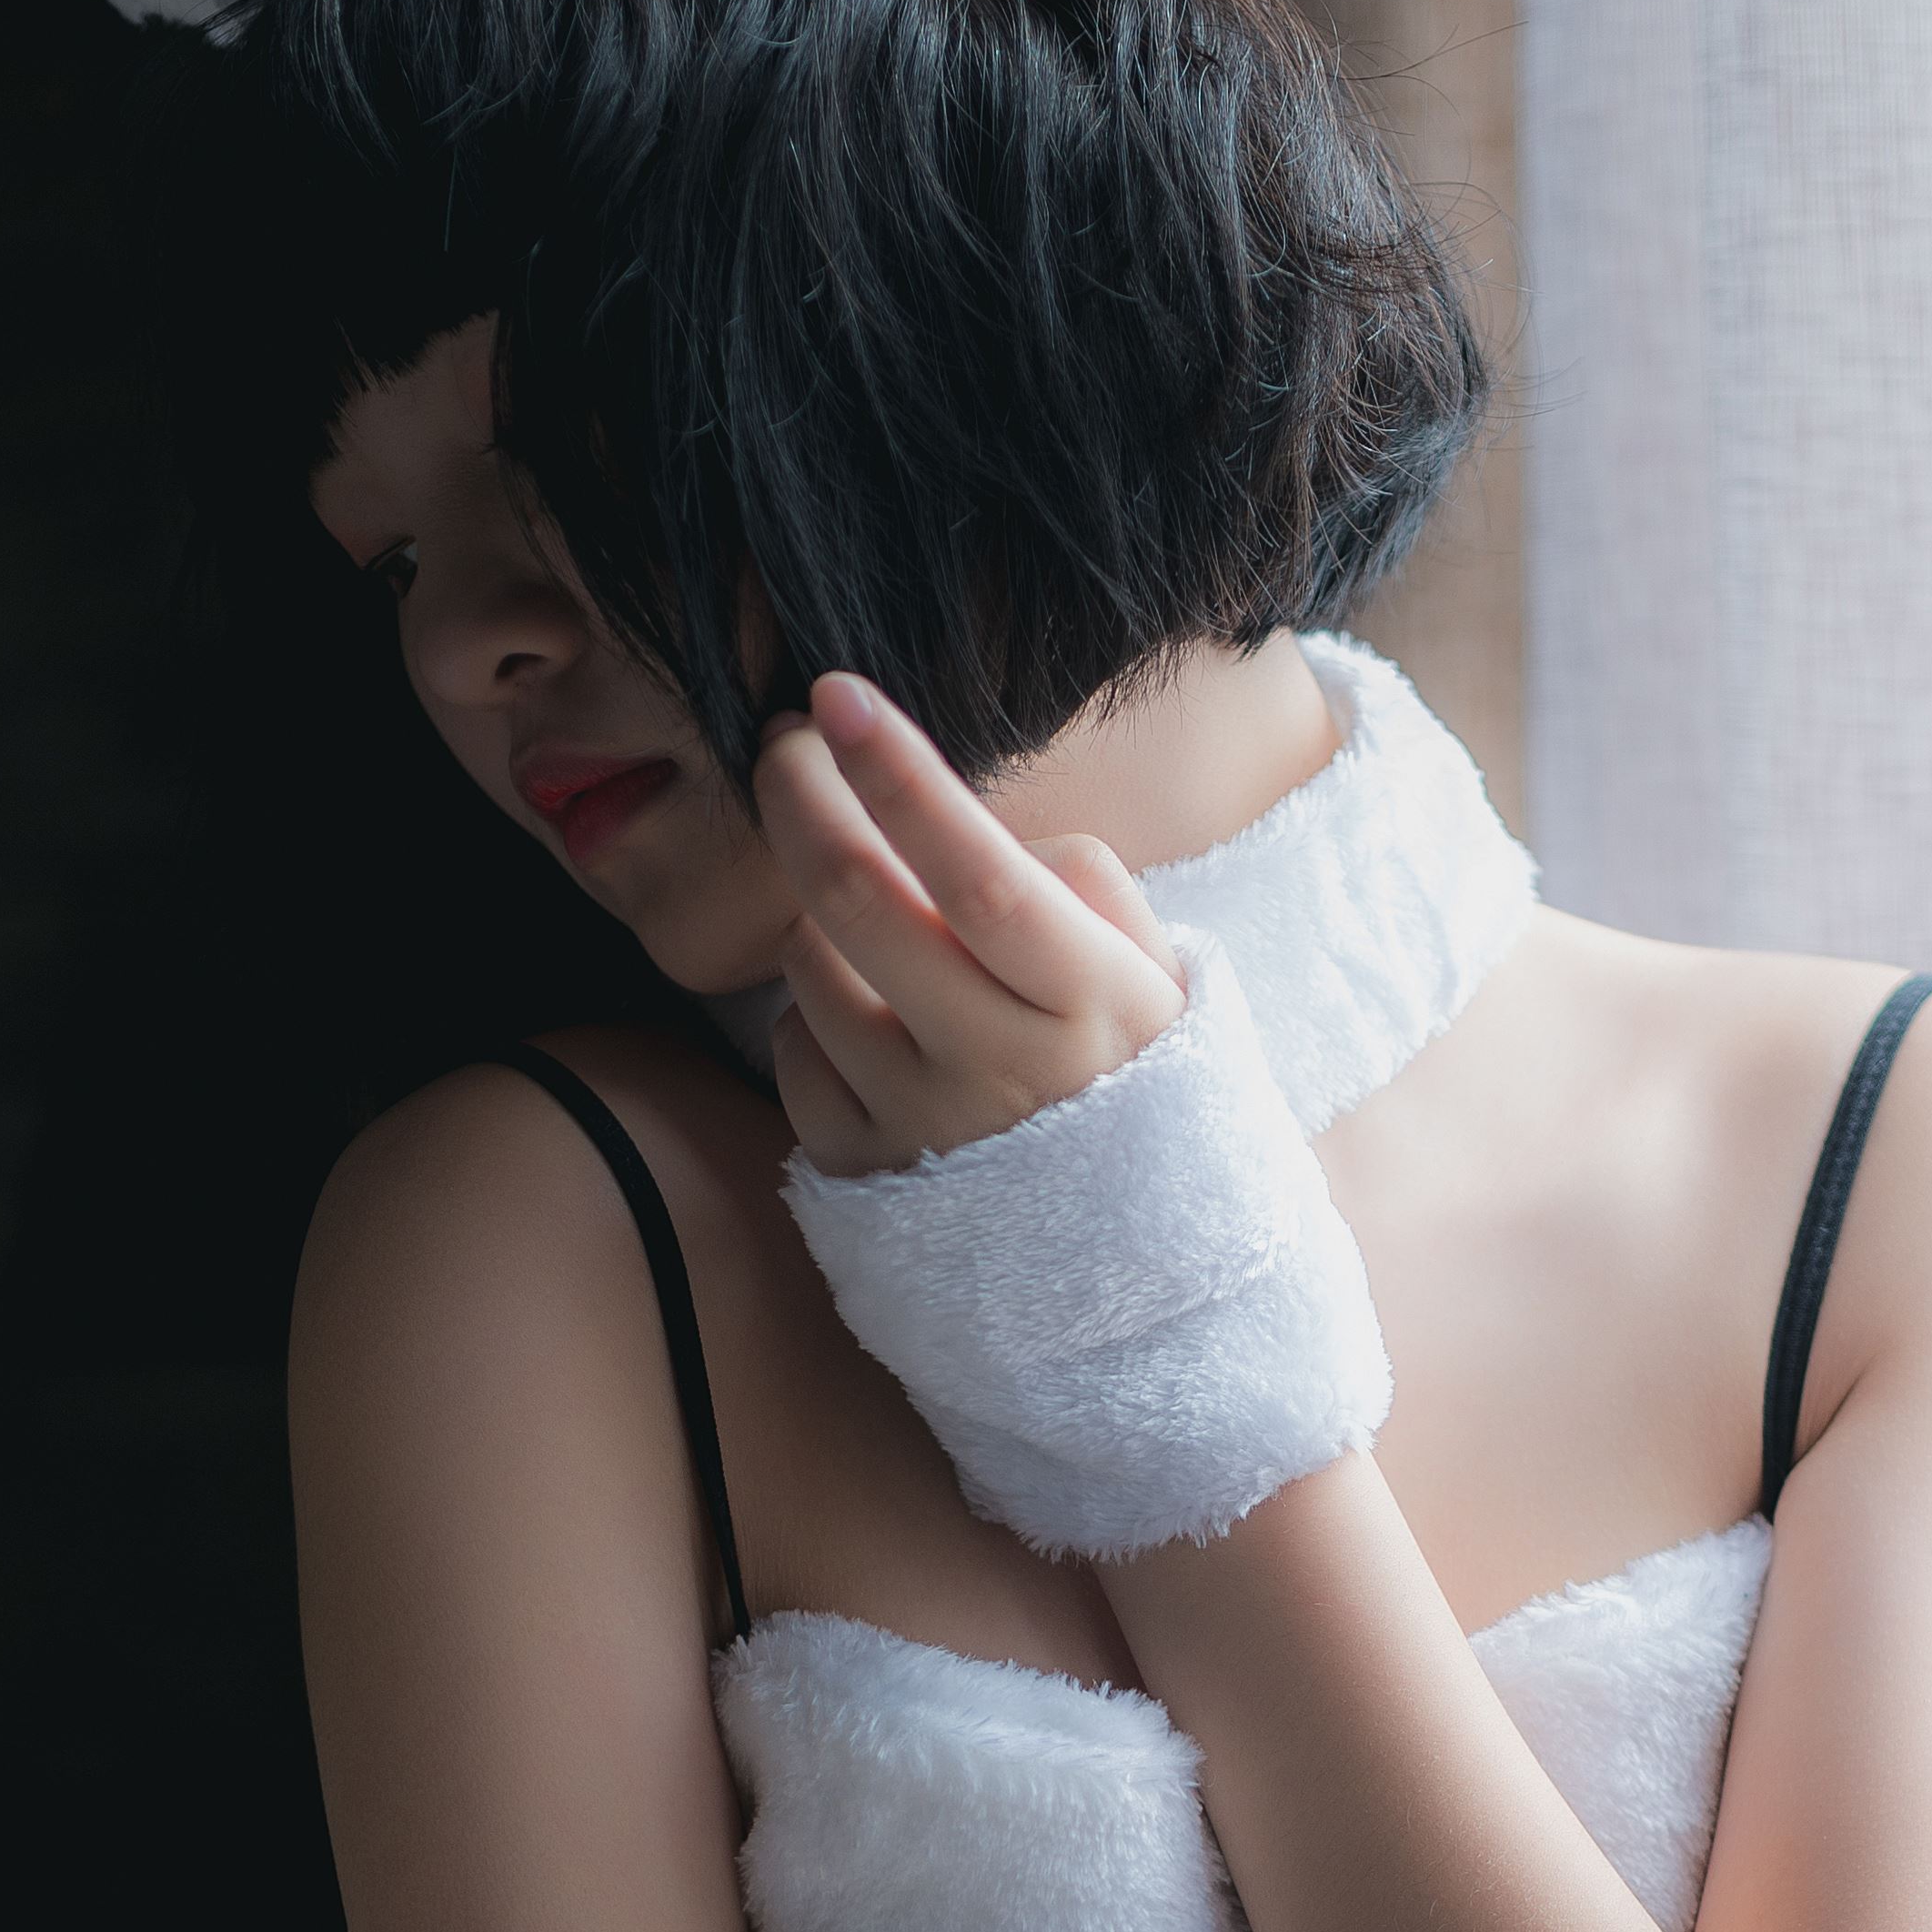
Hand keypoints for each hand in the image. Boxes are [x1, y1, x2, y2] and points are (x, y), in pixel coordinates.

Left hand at [759, 669, 1184, 1178]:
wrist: (1131, 1238)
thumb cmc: (1125, 1061)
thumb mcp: (1146, 964)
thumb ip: (1070, 879)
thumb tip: (955, 829)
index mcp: (1091, 1003)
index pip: (979, 875)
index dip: (899, 776)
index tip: (837, 694)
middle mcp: (1002, 1069)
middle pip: (862, 907)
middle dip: (803, 800)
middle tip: (785, 743)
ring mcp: (924, 1128)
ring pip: (814, 969)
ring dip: (820, 917)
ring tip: (875, 926)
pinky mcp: (862, 1170)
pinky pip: (794, 1049)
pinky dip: (813, 1012)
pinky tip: (871, 1020)